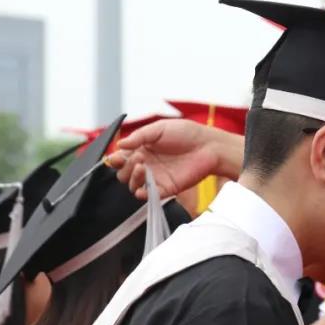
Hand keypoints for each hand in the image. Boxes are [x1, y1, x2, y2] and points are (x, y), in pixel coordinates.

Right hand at [106, 119, 242, 198]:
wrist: (208, 145)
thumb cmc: (186, 133)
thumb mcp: (159, 128)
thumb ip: (139, 136)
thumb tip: (120, 144)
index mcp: (142, 149)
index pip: (121, 158)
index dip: (115, 160)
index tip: (116, 158)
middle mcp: (147, 164)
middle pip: (124, 174)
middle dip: (125, 167)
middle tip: (139, 158)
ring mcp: (156, 177)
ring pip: (133, 185)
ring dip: (133, 178)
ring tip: (143, 167)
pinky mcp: (166, 188)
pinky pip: (149, 196)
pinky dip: (142, 195)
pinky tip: (141, 190)